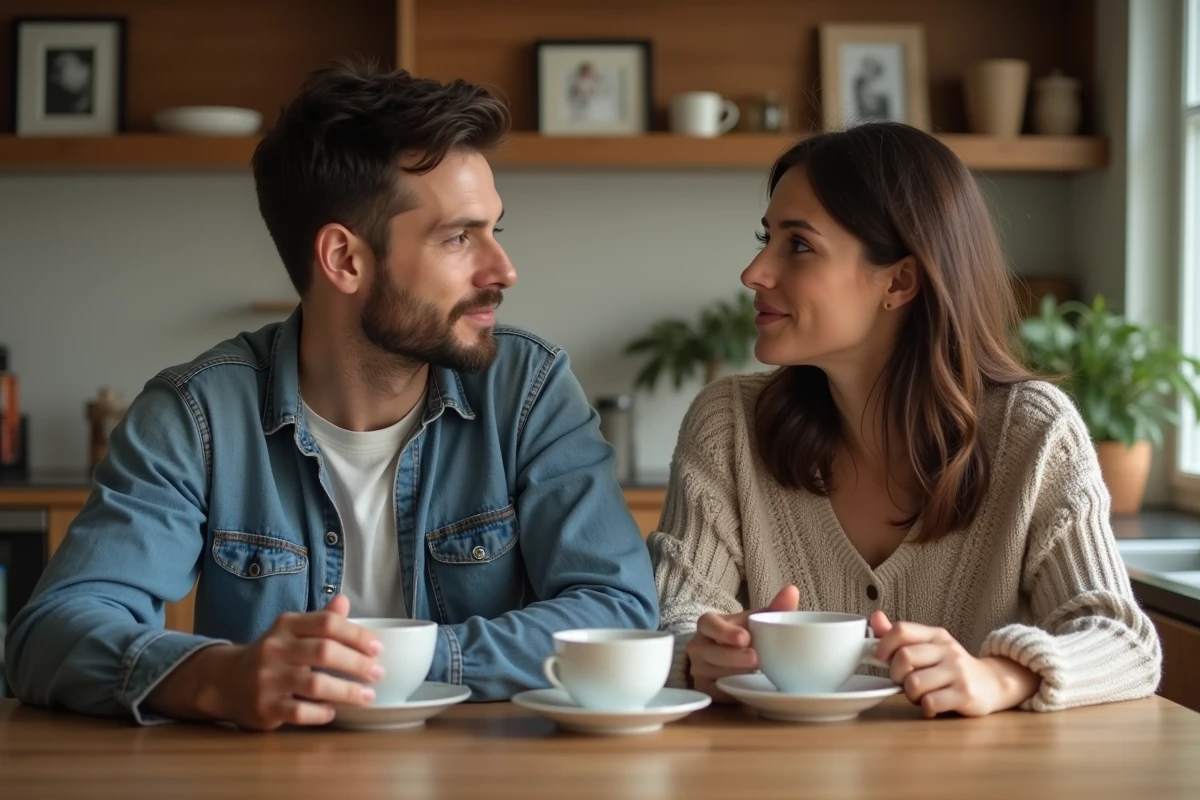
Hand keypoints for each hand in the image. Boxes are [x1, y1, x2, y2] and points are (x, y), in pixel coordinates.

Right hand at [147, 595, 384, 729]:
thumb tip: (344, 600)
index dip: (357, 635)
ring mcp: (267, 679)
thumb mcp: (291, 631)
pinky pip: (298, 711)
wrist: (223, 681)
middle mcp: (275, 649)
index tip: (378, 648)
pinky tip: (334, 712)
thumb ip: (320, 619)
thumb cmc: (271, 655)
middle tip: (378, 674)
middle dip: (357, 663)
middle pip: (324, 651)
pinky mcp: (263, 707)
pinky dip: (320, 713)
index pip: (327, 623)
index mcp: (286, 625)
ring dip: (347, 692)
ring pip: (315, 683)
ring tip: (367, 696)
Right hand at [686, 586, 799, 701]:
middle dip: (734, 657)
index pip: (708, 624)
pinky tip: (747, 686)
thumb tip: (792, 591)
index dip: (724, 631)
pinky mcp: (705, 689)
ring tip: (756, 674)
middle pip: (711, 652)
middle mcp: (698, 646)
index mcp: (708, 625)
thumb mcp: (756, 620)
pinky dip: (732, 690)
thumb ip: (775, 607)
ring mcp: (699, 669)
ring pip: (714, 673)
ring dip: (735, 674)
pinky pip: (717, 692)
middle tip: (756, 659)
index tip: (745, 638)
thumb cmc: (743, 634)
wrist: (727, 658)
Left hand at [870, 611, 1039, 717]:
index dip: (883, 645)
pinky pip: (930, 702)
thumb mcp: (929, 646)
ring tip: (919, 694)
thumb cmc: (951, 667)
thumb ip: (901, 636)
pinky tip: (931, 705)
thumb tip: (875, 618)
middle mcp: (947, 650)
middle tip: (903, 681)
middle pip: (904, 658)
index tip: (880, 658)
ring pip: (914, 683)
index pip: (902, 630)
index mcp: (935, 635)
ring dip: (910, 694)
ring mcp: (957, 672)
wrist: (992, 683)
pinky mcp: (965, 695)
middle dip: (895, 674)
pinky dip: (925, 707)